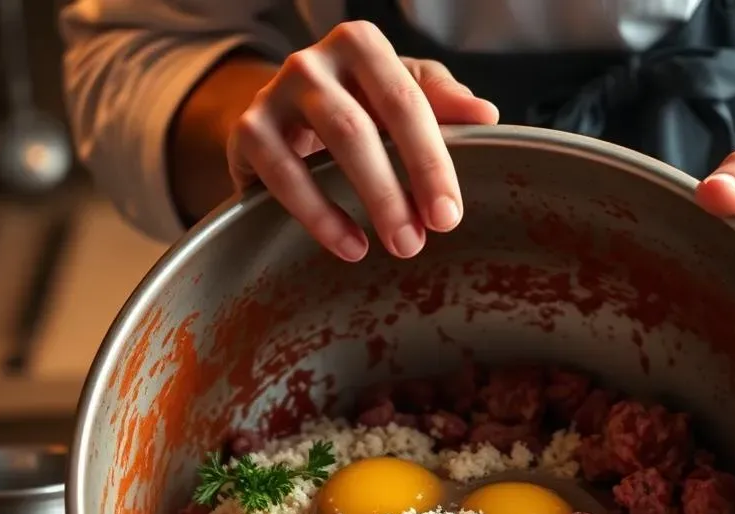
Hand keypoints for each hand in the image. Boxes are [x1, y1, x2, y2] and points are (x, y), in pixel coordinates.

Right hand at [228, 20, 497, 261]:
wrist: (280, 118)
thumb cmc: (354, 106)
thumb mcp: (399, 96)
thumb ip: (441, 102)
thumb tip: (487, 116)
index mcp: (362, 47)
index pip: (407, 101)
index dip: (431, 161)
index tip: (449, 215)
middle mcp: (315, 61)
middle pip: (362, 126)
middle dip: (397, 189)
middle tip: (421, 240)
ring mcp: (276, 93)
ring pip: (328, 144)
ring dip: (368, 200)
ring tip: (397, 246)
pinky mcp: (248, 132)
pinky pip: (283, 174)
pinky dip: (319, 216)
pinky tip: (350, 246)